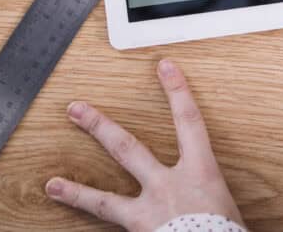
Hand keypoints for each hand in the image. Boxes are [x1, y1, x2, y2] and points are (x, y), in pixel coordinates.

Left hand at [46, 60, 244, 231]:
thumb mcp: (229, 208)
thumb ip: (213, 199)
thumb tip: (211, 206)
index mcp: (201, 173)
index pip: (189, 121)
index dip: (177, 91)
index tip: (165, 67)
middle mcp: (169, 185)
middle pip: (128, 148)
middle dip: (100, 127)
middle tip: (77, 109)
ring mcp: (148, 210)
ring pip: (106, 197)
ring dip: (77, 189)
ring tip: (53, 184)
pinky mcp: (136, 231)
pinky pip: (108, 223)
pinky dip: (92, 218)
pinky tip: (73, 213)